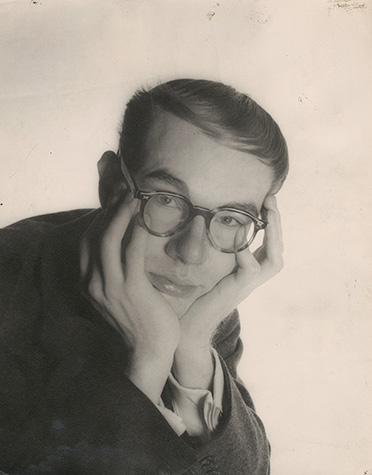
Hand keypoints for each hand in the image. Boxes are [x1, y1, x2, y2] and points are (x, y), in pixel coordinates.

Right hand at [80, 191, 179, 402]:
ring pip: (109, 240)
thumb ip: (115, 272)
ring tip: (133, 196)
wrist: (148, 352)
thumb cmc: (138, 321)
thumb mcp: (118, 295)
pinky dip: (136, 231)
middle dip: (109, 209)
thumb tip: (126, 245)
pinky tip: (144, 217)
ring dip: (121, 214)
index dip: (99, 218)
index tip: (113, 201)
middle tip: (123, 189)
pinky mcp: (131, 290)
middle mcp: (94, 283)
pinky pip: (132, 252)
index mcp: (89, 284)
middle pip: (96, 236)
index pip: (88, 242)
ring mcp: (111, 287)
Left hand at [173, 195, 283, 387]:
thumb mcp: (211, 267)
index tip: (266, 201)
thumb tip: (209, 221)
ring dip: (273, 234)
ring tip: (266, 212)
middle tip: (270, 199)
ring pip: (275, 260)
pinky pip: (250, 269)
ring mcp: (248, 286)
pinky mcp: (237, 290)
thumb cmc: (197, 296)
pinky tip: (238, 235)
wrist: (189, 325)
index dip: (272, 224)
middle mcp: (253, 278)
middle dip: (277, 224)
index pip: (270, 246)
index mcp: (249, 271)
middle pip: (278, 250)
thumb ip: (217, 250)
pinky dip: (246, 251)